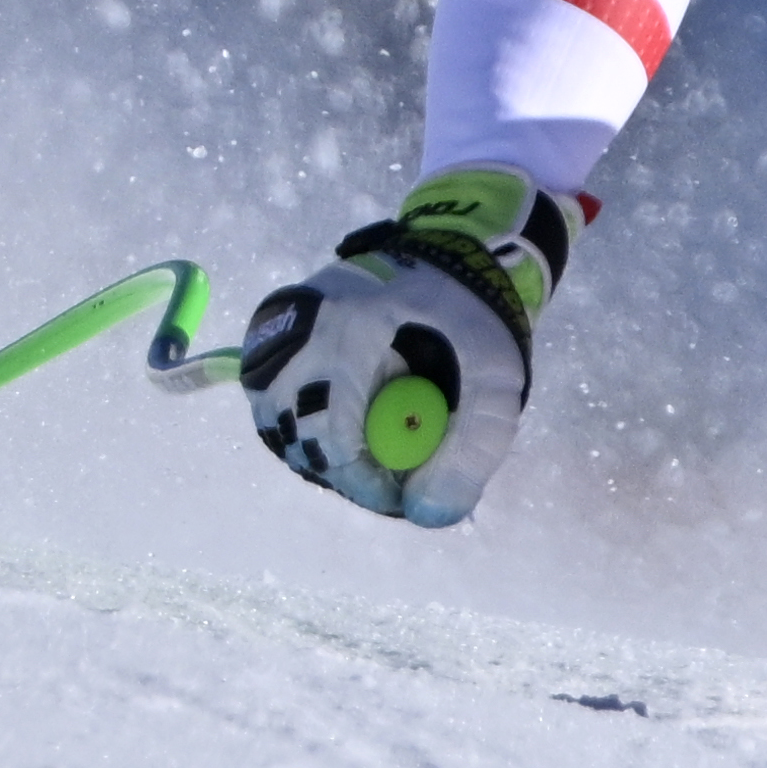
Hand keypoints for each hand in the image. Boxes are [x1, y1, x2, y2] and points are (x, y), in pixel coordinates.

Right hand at [238, 164, 581, 524]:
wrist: (453, 252)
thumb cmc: (477, 319)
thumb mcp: (497, 384)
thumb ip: (470, 451)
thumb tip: (427, 515)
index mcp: (352, 326)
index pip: (332, 432)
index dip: (363, 480)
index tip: (395, 498)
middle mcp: (300, 322)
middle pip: (291, 429)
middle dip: (338, 466)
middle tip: (382, 476)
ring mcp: (280, 321)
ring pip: (272, 415)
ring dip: (316, 444)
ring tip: (370, 440)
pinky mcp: (273, 326)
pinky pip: (269, 393)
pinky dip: (301, 419)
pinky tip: (347, 416)